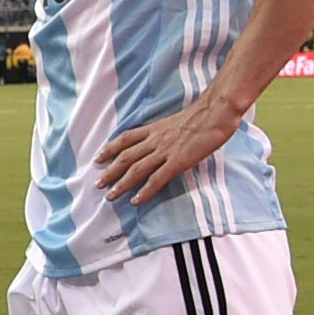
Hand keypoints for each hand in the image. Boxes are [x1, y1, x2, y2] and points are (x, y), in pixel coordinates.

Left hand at [94, 95, 242, 204]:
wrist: (216, 113)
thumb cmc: (203, 116)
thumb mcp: (176, 121)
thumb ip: (165, 132)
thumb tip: (162, 140)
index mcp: (154, 129)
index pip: (125, 139)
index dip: (110, 149)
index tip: (98, 158)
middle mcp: (155, 140)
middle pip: (126, 157)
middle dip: (110, 171)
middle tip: (98, 184)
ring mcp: (165, 151)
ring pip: (136, 170)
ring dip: (121, 184)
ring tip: (110, 196)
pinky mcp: (178, 162)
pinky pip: (157, 179)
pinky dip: (145, 191)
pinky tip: (135, 201)